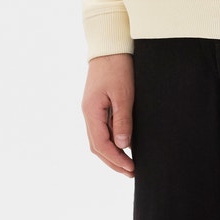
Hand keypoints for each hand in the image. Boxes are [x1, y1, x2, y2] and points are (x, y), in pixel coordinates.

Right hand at [83, 53, 134, 176]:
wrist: (110, 47)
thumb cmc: (118, 67)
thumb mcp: (124, 94)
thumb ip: (123, 121)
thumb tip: (122, 146)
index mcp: (91, 112)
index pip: (101, 144)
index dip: (116, 159)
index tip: (131, 168)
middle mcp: (88, 113)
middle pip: (97, 146)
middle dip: (113, 162)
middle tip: (131, 172)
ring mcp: (91, 110)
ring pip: (98, 140)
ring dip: (112, 154)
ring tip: (128, 164)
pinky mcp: (97, 106)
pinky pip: (101, 130)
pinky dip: (111, 142)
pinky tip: (123, 146)